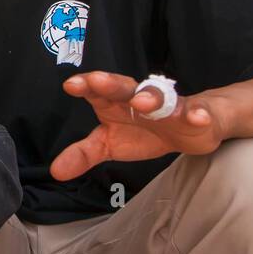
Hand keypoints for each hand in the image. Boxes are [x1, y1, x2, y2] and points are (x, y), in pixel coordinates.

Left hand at [50, 71, 226, 180]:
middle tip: (98, 81)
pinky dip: (197, 115)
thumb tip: (55, 172)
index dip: (86, 86)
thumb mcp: (110, 144)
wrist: (191, 128)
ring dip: (151, 98)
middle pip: (125, 88)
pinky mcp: (195, 116)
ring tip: (141, 102)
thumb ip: (84, 154)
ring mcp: (169, 107)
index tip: (71, 85)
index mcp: (116, 103)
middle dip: (111, 84)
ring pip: (161, 98)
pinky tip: (196, 117)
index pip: (98, 92)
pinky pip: (197, 114)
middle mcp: (140, 99)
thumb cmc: (143, 132)